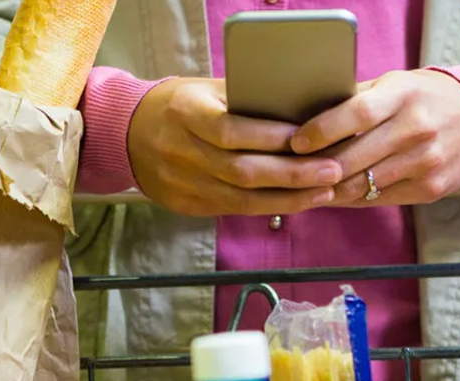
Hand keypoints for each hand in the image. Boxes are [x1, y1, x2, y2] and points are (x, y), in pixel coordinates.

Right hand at [127, 78, 341, 216]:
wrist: (126, 134)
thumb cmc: (179, 105)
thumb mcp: (205, 91)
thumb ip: (244, 101)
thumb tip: (300, 111)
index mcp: (185, 112)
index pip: (231, 130)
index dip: (271, 138)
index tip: (310, 138)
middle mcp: (180, 151)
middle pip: (242, 170)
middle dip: (293, 174)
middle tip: (332, 171)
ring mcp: (180, 183)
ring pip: (241, 199)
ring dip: (289, 198)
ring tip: (325, 192)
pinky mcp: (185, 205)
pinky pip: (233, 209)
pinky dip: (269, 207)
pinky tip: (297, 202)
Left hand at [290, 69, 459, 206]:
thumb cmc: (424, 99)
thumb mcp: (394, 85)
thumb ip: (355, 99)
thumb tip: (306, 116)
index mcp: (403, 96)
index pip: (355, 114)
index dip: (321, 131)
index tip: (297, 142)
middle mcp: (417, 129)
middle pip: (355, 158)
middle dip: (318, 169)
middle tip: (293, 173)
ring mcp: (426, 161)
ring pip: (364, 185)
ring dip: (331, 190)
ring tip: (307, 188)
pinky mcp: (430, 187)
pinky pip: (381, 198)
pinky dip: (355, 199)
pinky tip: (337, 195)